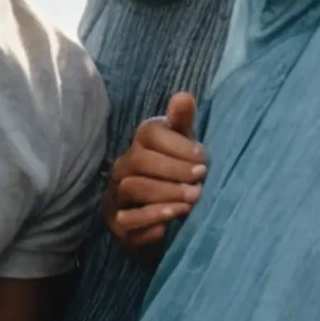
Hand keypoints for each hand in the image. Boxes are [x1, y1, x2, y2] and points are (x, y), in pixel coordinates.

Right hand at [106, 92, 204, 262]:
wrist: (169, 215)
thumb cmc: (179, 171)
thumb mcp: (185, 146)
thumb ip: (183, 122)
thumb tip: (183, 96)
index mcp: (141, 143)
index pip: (150, 134)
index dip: (177, 145)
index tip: (202, 159)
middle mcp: (123, 167)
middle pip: (140, 161)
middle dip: (173, 171)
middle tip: (201, 182)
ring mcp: (116, 195)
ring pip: (131, 189)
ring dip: (165, 195)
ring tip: (192, 201)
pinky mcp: (118, 224)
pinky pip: (126, 221)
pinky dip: (150, 221)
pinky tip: (171, 224)